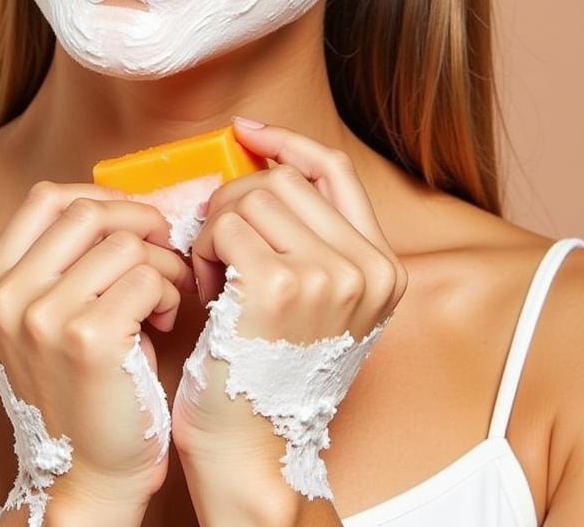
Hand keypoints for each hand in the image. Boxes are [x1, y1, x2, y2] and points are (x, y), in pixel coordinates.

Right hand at [0, 181, 197, 508]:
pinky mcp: (87, 339)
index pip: (45, 199)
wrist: (87, 474)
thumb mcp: (42, 319)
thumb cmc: (81, 390)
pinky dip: (170, 293)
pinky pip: (147, 278)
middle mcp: (5, 298)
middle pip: (86, 212)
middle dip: (140, 223)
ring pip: (124, 243)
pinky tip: (164, 322)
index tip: (131, 220)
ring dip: (162, 265)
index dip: (99, 198)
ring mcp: (41, 318)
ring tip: (163, 299)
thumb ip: (60, 262)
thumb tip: (120, 204)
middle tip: (164, 249)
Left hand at [171, 119, 407, 465]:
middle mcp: (366, 268)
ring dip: (215, 232)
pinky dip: (201, 252)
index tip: (248, 131)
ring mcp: (328, 275)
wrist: (249, 452)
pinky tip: (206, 291)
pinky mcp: (279, 285)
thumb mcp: (315, 302)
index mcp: (382, 268)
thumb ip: (307, 236)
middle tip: (219, 255)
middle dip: (234, 206)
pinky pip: (223, 227)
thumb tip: (260, 161)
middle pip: (280, 179)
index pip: (334, 171)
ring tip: (215, 279)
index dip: (287, 142)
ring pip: (248, 197)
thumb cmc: (264, 374)